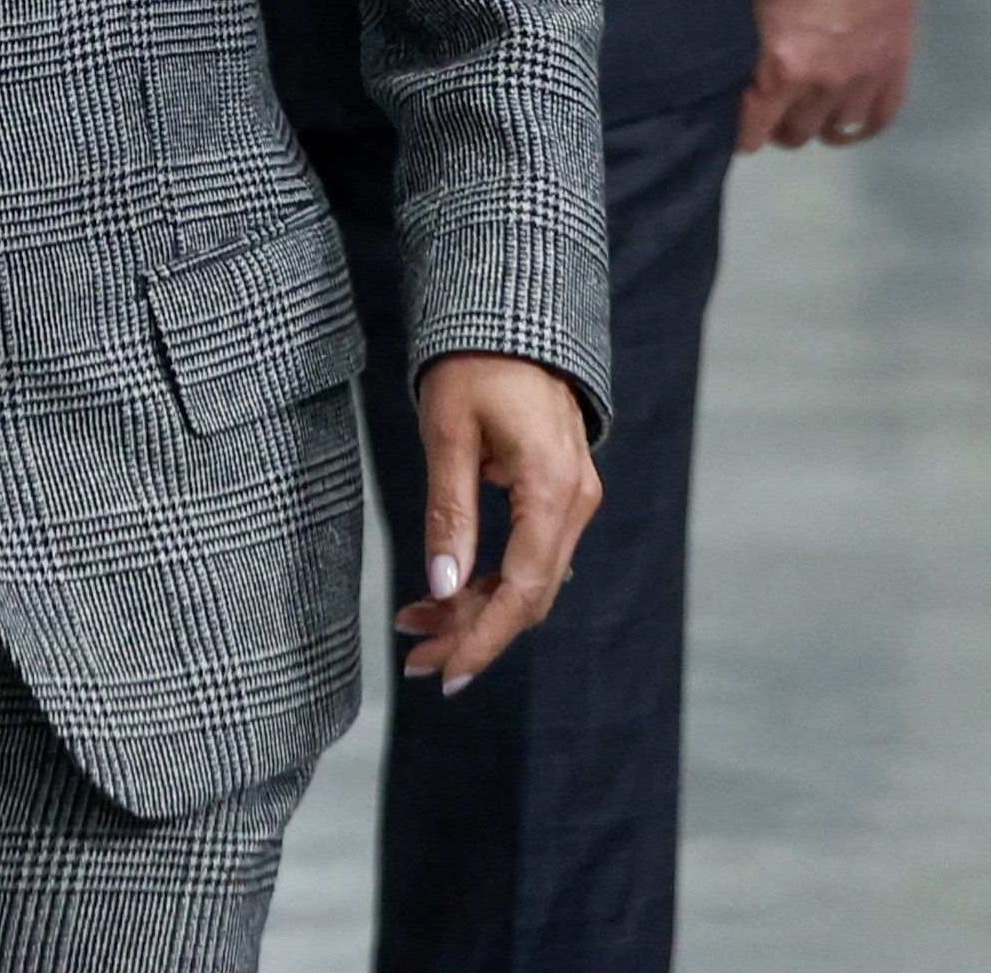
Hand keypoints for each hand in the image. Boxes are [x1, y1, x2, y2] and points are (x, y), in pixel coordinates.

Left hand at [394, 352, 599, 693]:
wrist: (511, 317)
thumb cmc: (474, 365)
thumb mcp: (448, 434)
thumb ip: (450, 513)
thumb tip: (442, 587)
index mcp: (552, 489)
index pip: (523, 589)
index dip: (485, 638)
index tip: (446, 674)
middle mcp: (576, 501)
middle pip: (530, 596)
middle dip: (473, 633)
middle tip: (415, 660)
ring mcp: (574, 498)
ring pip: (530, 580)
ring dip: (476, 609)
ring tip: (415, 624)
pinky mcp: (559, 493)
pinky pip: (530, 554)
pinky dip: (489, 579)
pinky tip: (445, 590)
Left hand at [741, 0, 918, 152]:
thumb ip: (733, 41)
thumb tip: (710, 70)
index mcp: (776, 65)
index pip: (748, 137)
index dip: (736, 128)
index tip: (733, 114)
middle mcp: (821, 81)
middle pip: (789, 136)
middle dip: (774, 120)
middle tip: (767, 96)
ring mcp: (862, 77)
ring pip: (831, 132)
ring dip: (814, 119)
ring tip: (802, 98)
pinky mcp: (894, 65)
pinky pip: (877, 120)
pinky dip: (859, 123)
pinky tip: (842, 113)